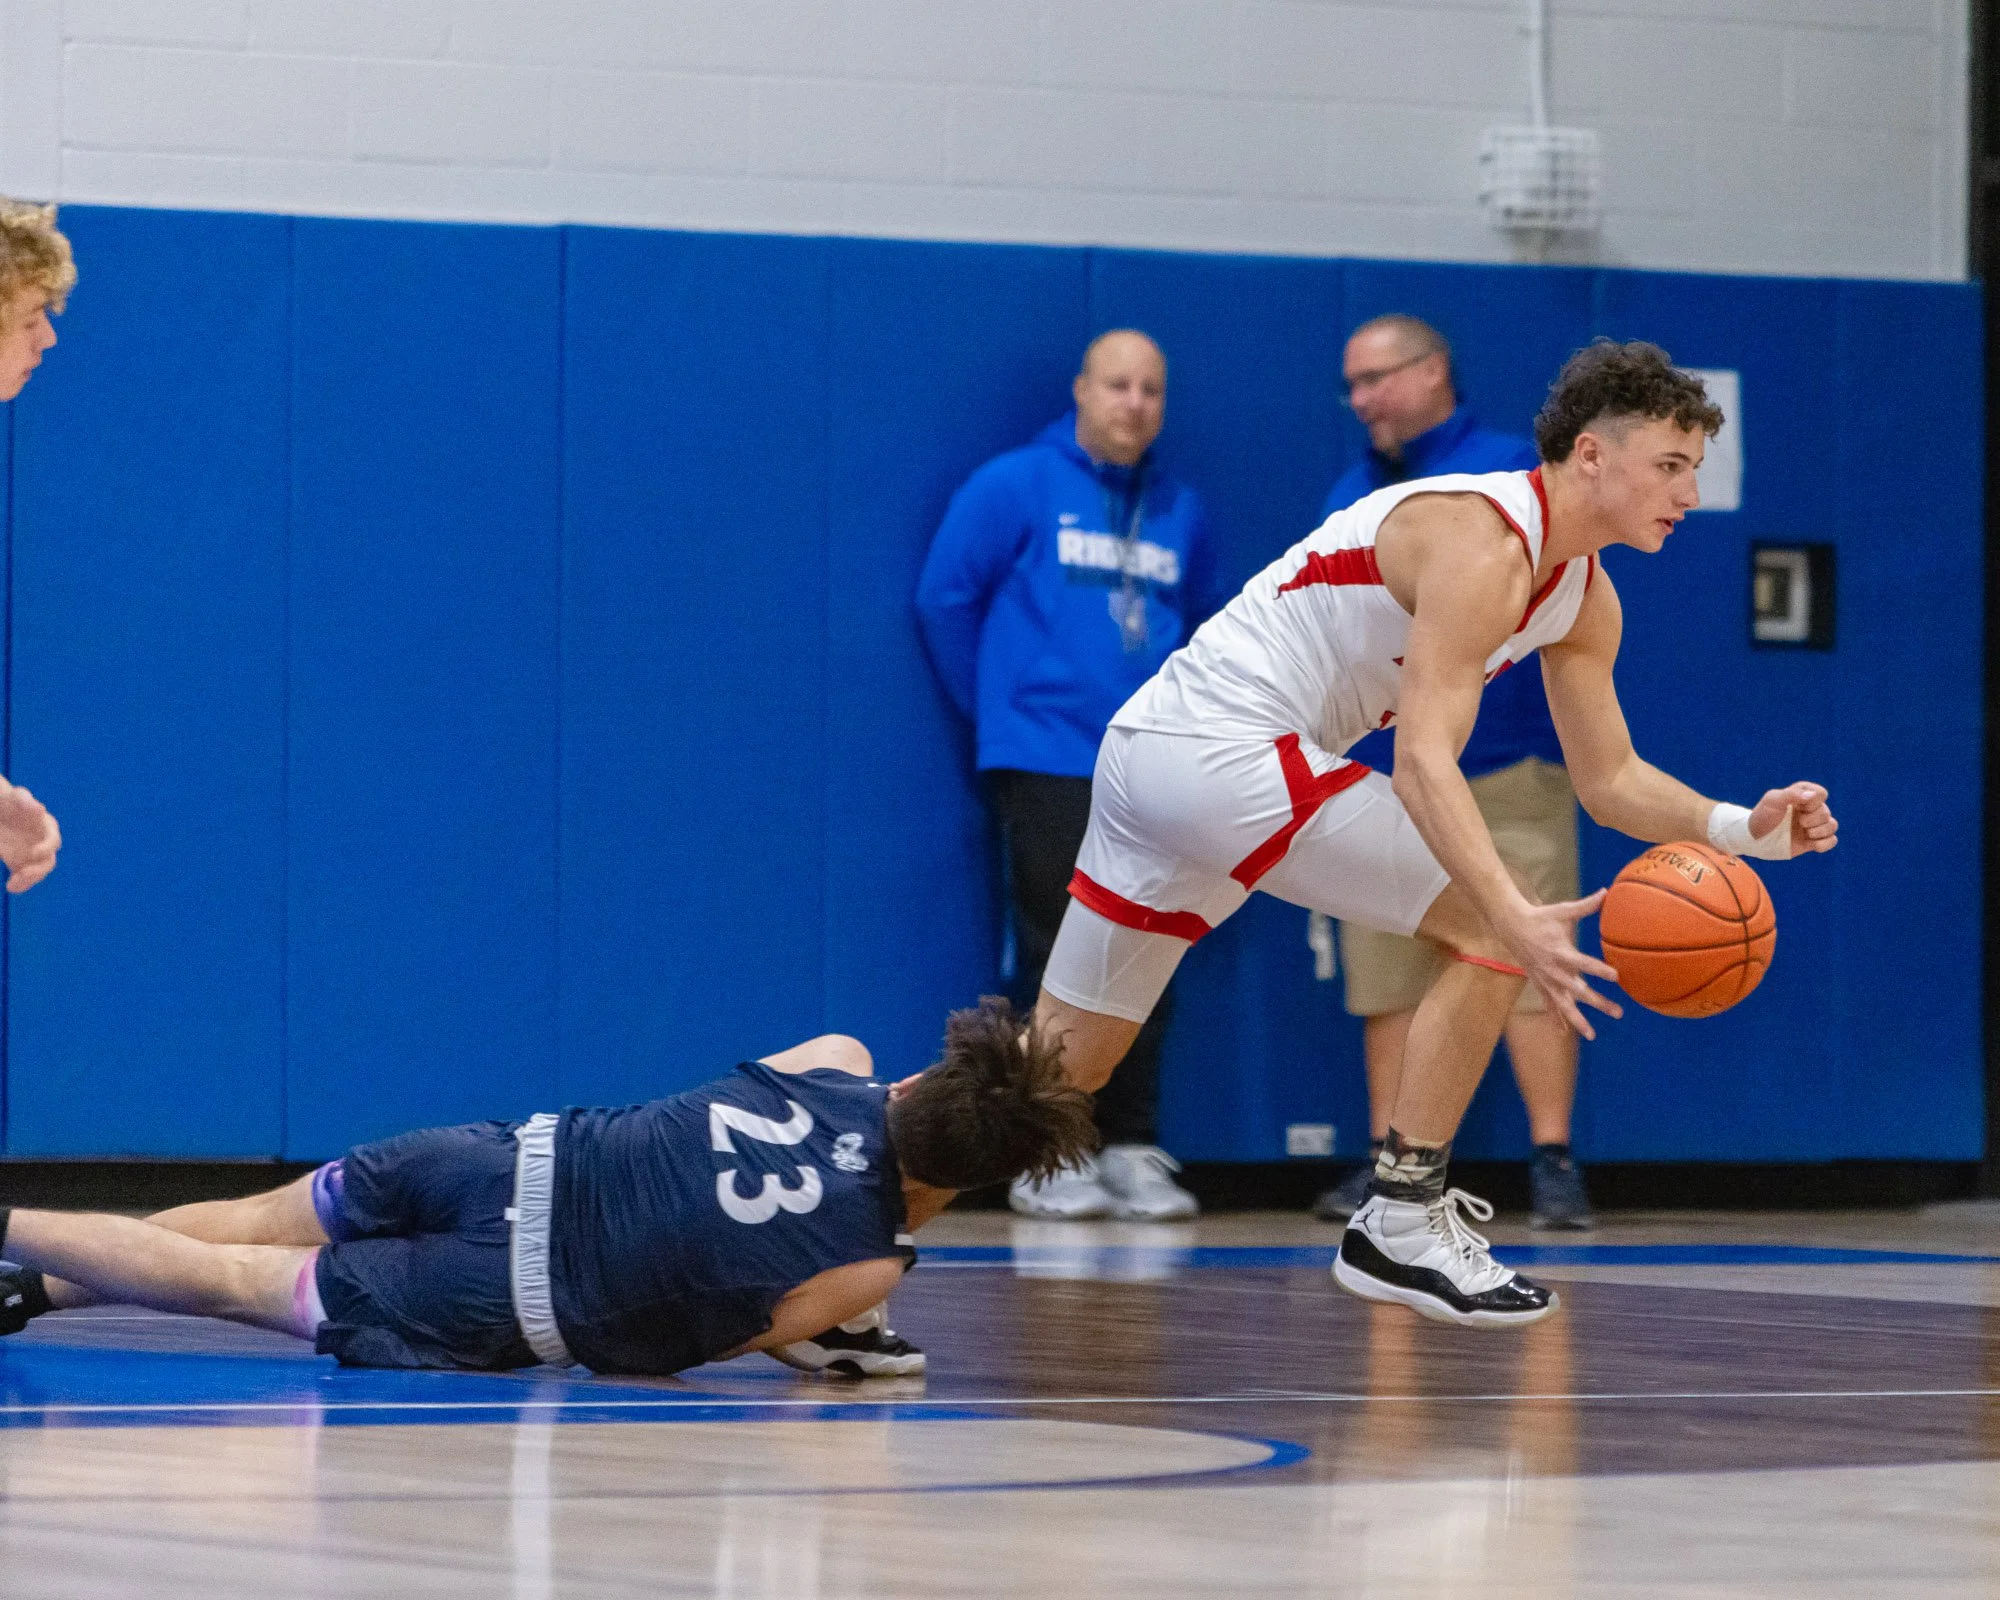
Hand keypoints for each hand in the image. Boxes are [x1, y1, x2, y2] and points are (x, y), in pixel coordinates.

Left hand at [0, 781, 59, 891]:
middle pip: (48, 861)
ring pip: (39, 872)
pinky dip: (21, 885)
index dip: (46, 847)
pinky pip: (26, 878)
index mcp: (46, 826)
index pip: (53, 840)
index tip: (34, 852)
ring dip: (29, 880)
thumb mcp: (13, 796)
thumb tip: (40, 809)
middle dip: (38, 870)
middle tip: (22, 874)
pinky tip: (11, 888)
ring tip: (12, 885)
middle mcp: (43, 842)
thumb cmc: (6, 800)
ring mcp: (33, 854)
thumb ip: (24, 800)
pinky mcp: (20, 863)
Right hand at [1502, 890, 1622, 1040]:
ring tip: (1592, 1035)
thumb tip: (1606, 892)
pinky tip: (1563, 1033)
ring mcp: (1545, 979)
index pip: (1583, 962)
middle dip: (1598, 1002)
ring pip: (1562, 1004)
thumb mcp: (1562, 910)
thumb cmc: (1541, 917)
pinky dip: (1555, 1018)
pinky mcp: (1539, 983)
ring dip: (1577, 1020)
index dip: (1599, 969)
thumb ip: (1585, 906)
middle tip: (1618, 1012)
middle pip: (1578, 990)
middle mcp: (1553, 969)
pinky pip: (1548, 1004)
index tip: (1616, 977)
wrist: (1511, 926)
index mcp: (1560, 951)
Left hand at [1748, 782, 1836, 857]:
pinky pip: (1832, 840)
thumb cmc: (1762, 816)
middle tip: (1798, 822)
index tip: (1797, 806)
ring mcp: (1813, 826)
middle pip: (1826, 812)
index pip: (1821, 793)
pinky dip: (1825, 843)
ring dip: (1820, 831)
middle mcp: (1810, 810)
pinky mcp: (1813, 840)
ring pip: (1832, 825)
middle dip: (1813, 819)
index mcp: (1802, 796)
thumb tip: (1812, 795)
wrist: (1754, 838)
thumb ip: (1791, 795)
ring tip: (1806, 833)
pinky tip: (1812, 844)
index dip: (1813, 802)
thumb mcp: (1771, 801)